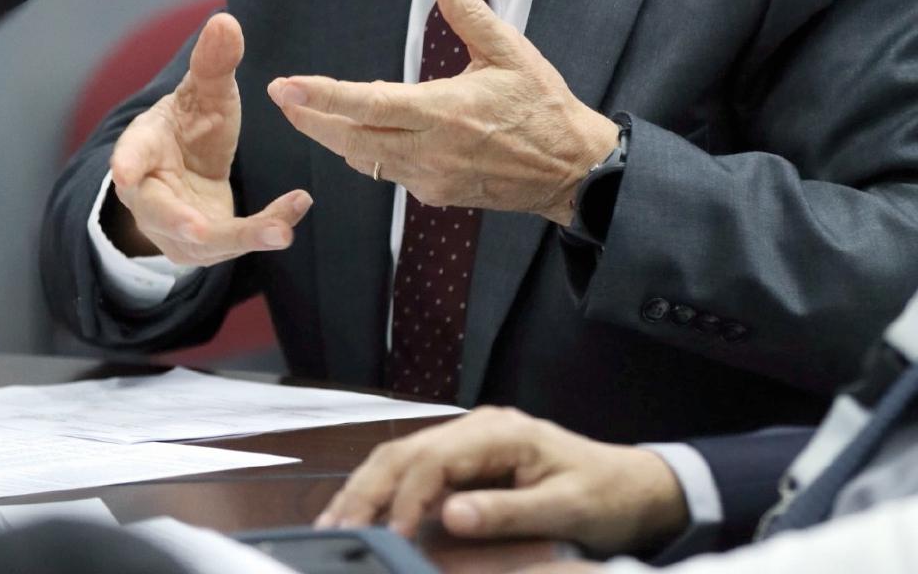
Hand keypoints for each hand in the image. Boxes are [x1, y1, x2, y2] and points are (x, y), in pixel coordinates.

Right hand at [107, 12, 311, 263]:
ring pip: (204, 240)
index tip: (124, 171)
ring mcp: (175, 229)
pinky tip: (295, 213)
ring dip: (244, 236)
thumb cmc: (190, 124)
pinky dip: (267, 229)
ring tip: (280, 231)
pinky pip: (235, 242)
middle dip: (177, 221)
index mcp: (143, 148)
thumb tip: (225, 20)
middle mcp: (151, 195)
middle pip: (158, 212)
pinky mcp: (205, 247)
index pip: (131, 153)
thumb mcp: (205, 92)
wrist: (189, 168)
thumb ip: (213, 62)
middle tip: (197, 229)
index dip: (128, 162)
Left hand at [267, 0, 617, 221]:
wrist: (573, 170)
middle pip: (352, 140)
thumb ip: (468, 10)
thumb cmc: (543, 105)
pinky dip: (367, 151)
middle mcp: (431, 151)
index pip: (370, 104)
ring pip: (365, 159)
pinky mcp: (436, 194)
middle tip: (280, 97)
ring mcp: (431, 179)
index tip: (287, 86)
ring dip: (333, 136)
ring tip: (306, 112)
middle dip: (311, 118)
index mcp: (446, 112)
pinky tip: (358, 133)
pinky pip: (389, 172)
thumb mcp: (510, 51)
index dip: (324, 96)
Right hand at [316, 407, 687, 553]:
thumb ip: (508, 513)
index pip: (435, 458)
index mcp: (501, 431)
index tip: (390, 538)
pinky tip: (365, 516)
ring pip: (402, 457)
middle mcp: (478, 427)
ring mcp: (470, 441)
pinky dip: (386, 493)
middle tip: (335, 531)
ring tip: (334, 525)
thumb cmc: (604, 495)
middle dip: (367, 490)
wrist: (632, 485)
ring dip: (367, 490)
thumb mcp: (566, 509)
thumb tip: (450, 516)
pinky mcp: (468, 461)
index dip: (408, 499)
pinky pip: (416, 471)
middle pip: (406, 451)